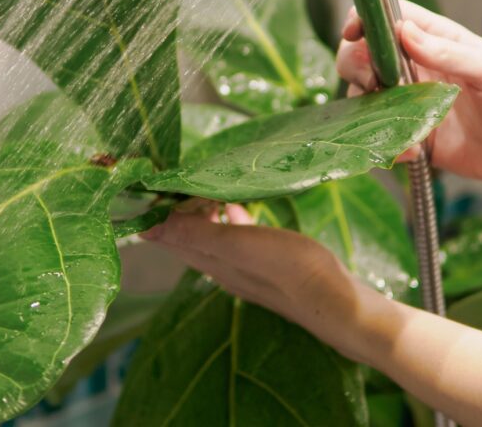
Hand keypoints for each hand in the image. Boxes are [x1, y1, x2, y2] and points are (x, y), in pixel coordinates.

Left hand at [143, 202, 388, 364]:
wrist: (339, 304)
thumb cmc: (291, 270)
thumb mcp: (240, 247)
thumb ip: (197, 235)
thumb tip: (149, 227)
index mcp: (211, 262)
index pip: (168, 237)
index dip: (152, 215)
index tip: (141, 186)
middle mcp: (224, 268)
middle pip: (188, 236)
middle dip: (175, 209)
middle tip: (171, 177)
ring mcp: (247, 267)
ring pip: (212, 236)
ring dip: (202, 213)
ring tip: (201, 186)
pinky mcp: (270, 265)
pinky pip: (238, 237)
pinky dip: (231, 219)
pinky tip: (239, 206)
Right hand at [337, 0, 481, 190]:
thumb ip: (447, 51)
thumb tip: (404, 31)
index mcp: (434, 39)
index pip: (387, 16)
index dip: (364, 19)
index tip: (353, 33)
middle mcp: (414, 67)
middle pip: (361, 54)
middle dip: (359, 68)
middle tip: (378, 85)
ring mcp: (408, 102)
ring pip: (363, 97)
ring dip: (371, 110)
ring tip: (402, 124)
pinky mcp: (409, 135)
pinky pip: (380, 135)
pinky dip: (388, 144)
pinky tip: (414, 150)